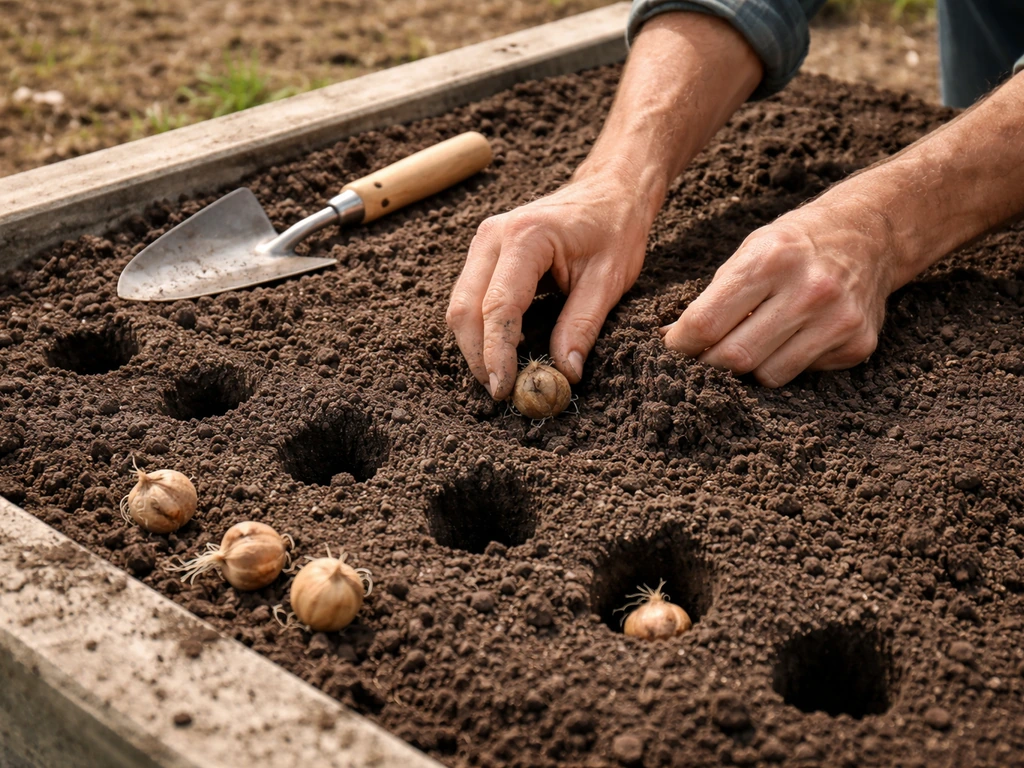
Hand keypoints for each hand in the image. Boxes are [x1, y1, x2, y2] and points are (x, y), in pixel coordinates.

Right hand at [447, 163, 652, 398]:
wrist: (611, 189)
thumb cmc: (615, 228)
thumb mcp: (609, 281)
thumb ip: (582, 327)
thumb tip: (564, 374)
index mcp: (526, 237)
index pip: (498, 307)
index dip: (497, 353)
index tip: (505, 389)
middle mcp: (493, 236)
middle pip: (464, 309)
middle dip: (478, 355)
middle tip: (502, 391)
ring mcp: (483, 242)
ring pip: (460, 306)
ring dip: (476, 345)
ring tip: (504, 375)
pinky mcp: (484, 253)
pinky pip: (469, 298)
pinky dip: (480, 329)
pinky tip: (504, 350)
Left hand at [661, 197, 898, 386]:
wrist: (869, 236)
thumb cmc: (793, 246)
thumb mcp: (748, 253)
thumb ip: (711, 298)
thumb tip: (669, 340)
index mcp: (770, 260)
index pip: (706, 322)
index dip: (680, 344)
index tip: (673, 348)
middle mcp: (809, 290)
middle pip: (735, 357)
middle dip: (709, 364)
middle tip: (703, 357)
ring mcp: (838, 319)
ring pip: (767, 375)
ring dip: (748, 368)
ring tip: (750, 343)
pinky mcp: (857, 344)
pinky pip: (801, 374)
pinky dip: (785, 363)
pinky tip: (791, 338)